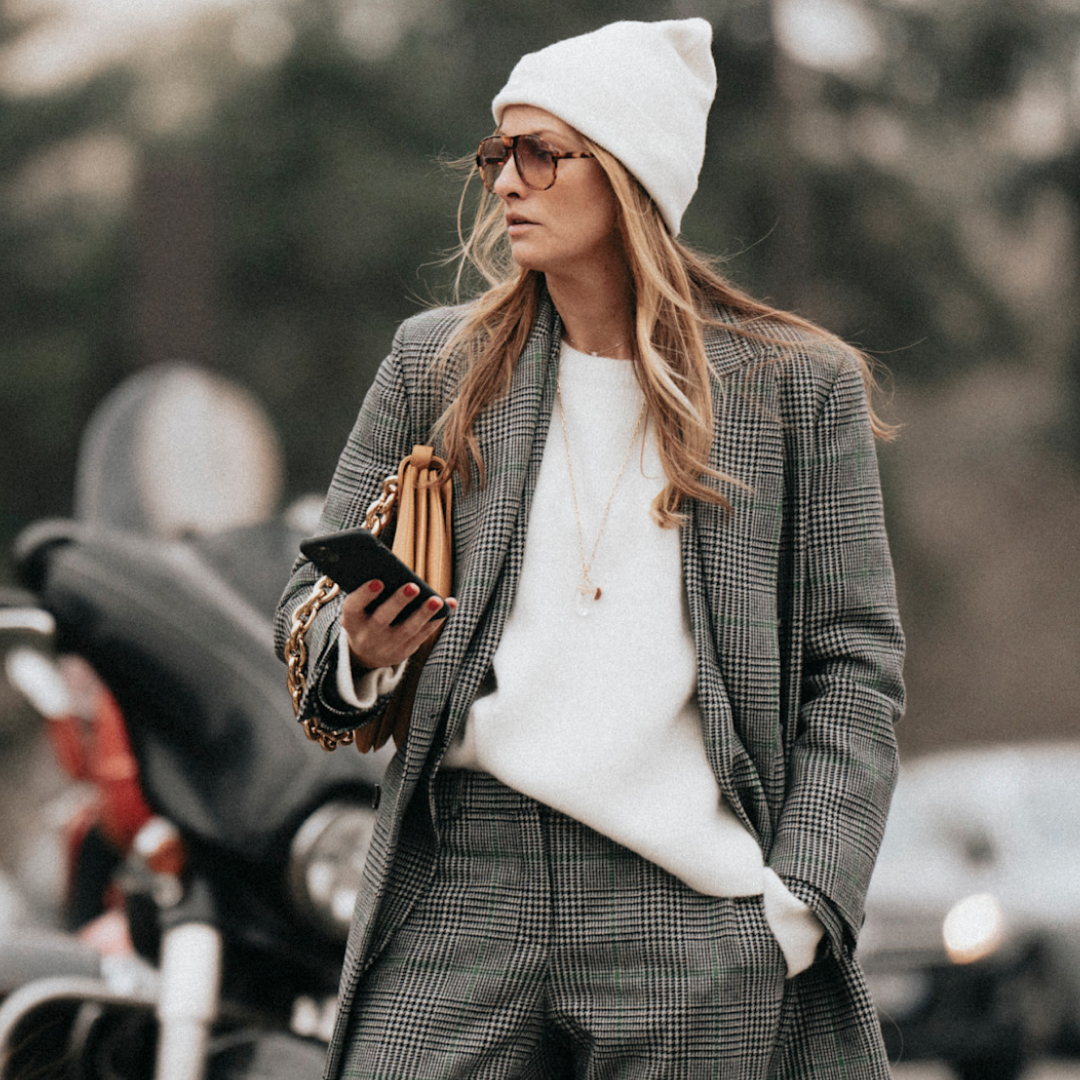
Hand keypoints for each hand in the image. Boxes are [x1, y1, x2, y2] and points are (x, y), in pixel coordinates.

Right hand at [340, 580, 455, 670]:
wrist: (366, 653)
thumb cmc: (366, 616)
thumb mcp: (359, 608)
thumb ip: (370, 592)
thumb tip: (392, 568)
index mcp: (351, 620)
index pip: (353, 607)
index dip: (365, 594)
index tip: (378, 581)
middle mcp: (366, 635)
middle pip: (382, 619)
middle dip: (398, 602)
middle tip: (413, 586)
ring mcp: (386, 646)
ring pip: (407, 629)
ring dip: (424, 613)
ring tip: (437, 599)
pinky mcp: (404, 651)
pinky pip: (422, 635)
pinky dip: (436, 619)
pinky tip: (449, 604)